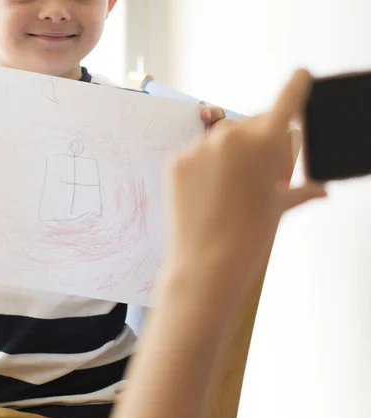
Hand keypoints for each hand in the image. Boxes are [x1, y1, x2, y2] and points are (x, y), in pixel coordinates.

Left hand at [166, 70, 326, 302]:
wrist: (207, 262)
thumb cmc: (250, 236)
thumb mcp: (279, 208)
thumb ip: (300, 190)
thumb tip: (321, 190)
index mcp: (265, 142)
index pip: (288, 99)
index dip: (297, 85)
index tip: (301, 75)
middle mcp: (231, 136)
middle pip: (254, 124)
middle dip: (264, 141)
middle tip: (266, 174)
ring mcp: (200, 147)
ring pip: (223, 139)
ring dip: (232, 154)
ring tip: (234, 189)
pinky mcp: (177, 160)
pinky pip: (197, 154)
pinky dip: (206, 166)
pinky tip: (210, 192)